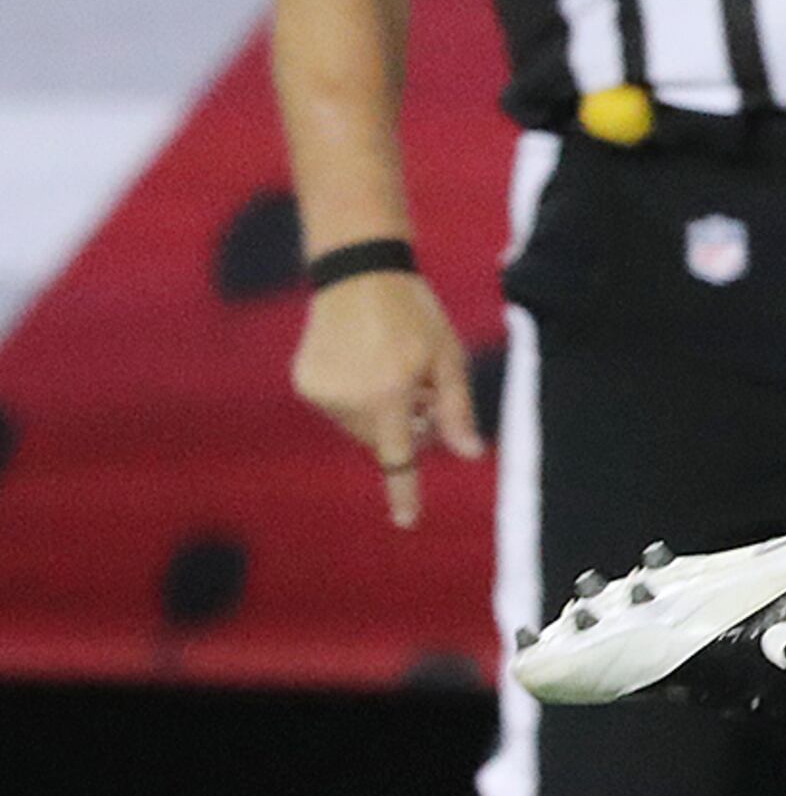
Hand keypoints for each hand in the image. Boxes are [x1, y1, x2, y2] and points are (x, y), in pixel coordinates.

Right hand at [291, 268, 481, 528]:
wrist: (357, 274)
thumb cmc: (414, 314)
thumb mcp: (447, 357)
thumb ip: (456, 409)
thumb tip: (470, 454)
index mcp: (389, 395)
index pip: (398, 456)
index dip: (404, 490)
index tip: (406, 521)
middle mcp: (348, 400)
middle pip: (381, 439)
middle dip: (404, 426)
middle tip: (420, 390)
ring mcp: (320, 393)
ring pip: (357, 426)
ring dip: (378, 412)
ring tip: (389, 368)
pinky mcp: (304, 383)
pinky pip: (336, 407)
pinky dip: (353, 398)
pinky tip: (361, 362)